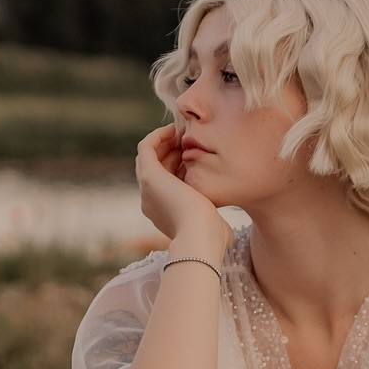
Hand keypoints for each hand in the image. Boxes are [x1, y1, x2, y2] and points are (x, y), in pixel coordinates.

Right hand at [136, 124, 232, 262]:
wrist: (200, 238)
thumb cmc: (212, 237)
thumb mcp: (213, 227)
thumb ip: (214, 223)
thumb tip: (224, 227)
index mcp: (164, 214)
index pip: (167, 184)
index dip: (178, 166)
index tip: (194, 156)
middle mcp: (151, 201)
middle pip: (156, 168)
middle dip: (170, 152)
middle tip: (188, 138)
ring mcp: (147, 189)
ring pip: (149, 157)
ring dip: (164, 142)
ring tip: (182, 132)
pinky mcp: (149, 177)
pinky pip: (145, 148)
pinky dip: (157, 136)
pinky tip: (174, 130)